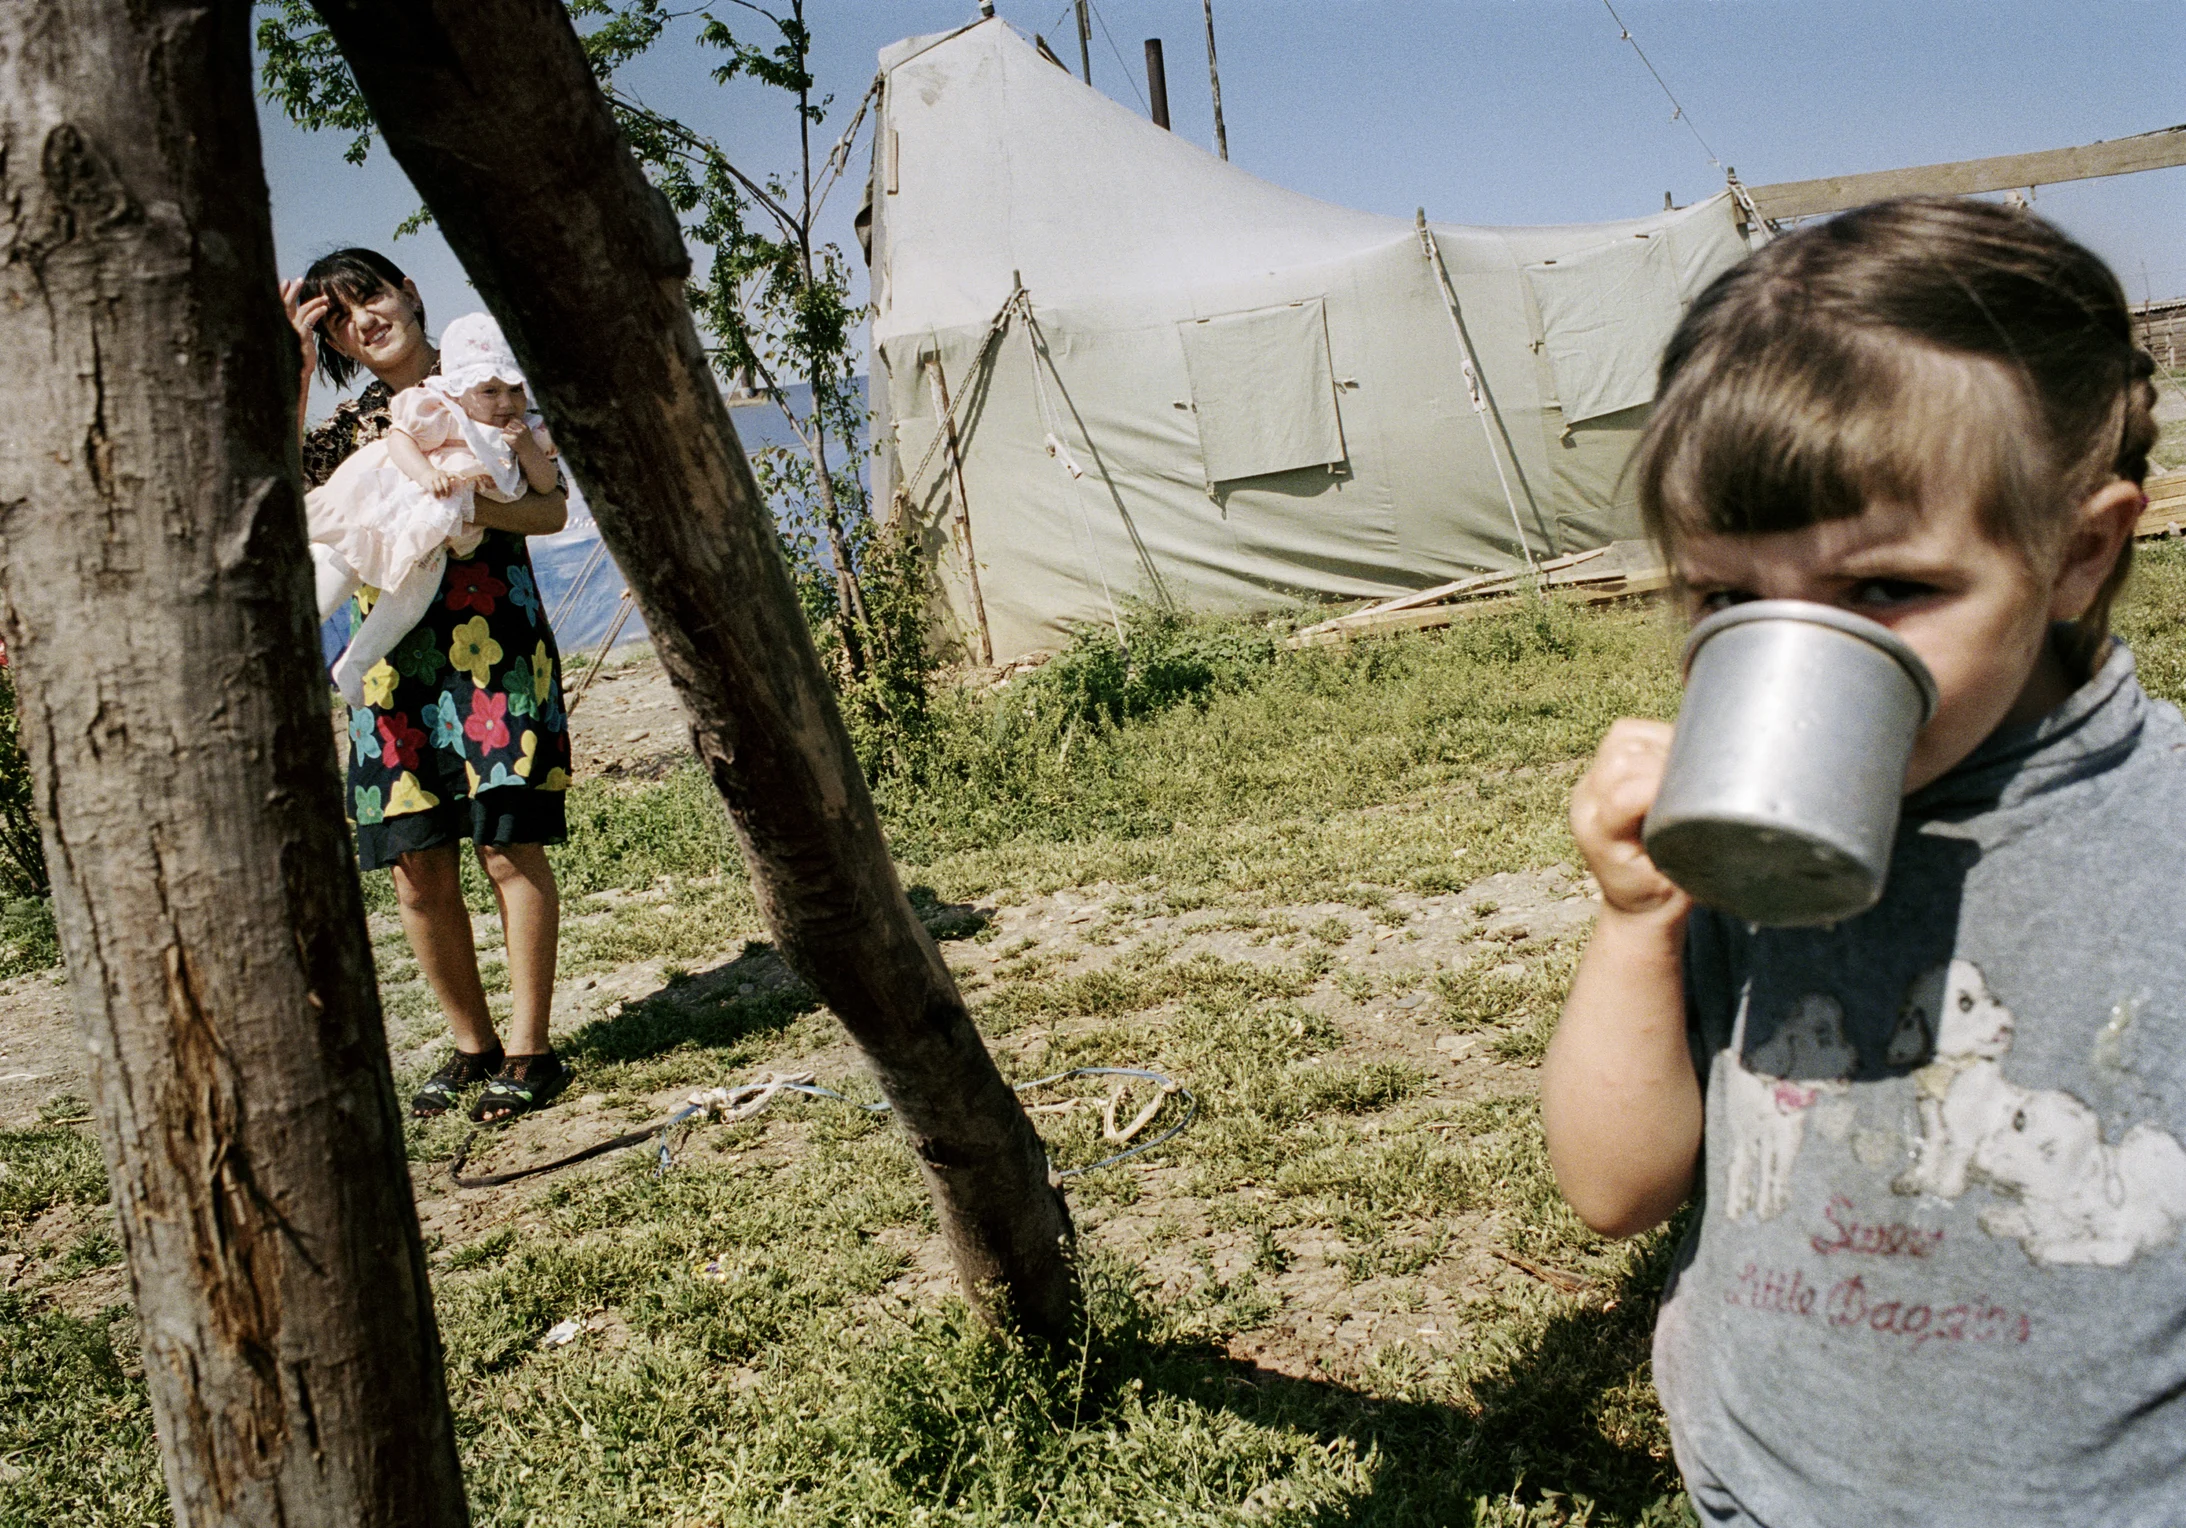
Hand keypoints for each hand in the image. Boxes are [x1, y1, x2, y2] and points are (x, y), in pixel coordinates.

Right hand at [280, 278, 328, 382]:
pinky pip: (310, 319)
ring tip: (324, 298)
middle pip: (286, 303)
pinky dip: (318, 312)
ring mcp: (291, 330)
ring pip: (302, 310)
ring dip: (314, 301)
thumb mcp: (295, 340)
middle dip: (293, 290)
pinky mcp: (301, 335)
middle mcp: (283, 326)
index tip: (286, 281)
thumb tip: (300, 317)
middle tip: (300, 279)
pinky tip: (325, 308)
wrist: (296, 373)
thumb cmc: (297, 358)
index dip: (281, 292)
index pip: (279, 305)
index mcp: (280, 326)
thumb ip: (296, 328)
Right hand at [424, 469, 460, 497]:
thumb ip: (448, 481)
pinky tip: (437, 497)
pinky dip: (436, 495)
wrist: (424, 473)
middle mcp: (440, 474)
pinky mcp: (429, 482)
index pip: (453, 473)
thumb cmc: (436, 477)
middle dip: (448, 491)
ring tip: (442, 497)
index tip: (465, 479)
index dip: (459, 476)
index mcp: (446, 473)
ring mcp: (434, 478)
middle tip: (448, 496)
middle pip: (447, 484)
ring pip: (440, 488)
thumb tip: (453, 492)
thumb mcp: (443, 476)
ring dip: (442, 494)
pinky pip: (433, 490)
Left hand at [1570, 719, 1688, 918]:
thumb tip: (1720, 814)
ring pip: (1625, 740)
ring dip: (1662, 746)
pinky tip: (1678, 756)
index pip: (1623, 797)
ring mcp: (1591, 782)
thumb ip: (1692, 853)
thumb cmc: (1663, 893)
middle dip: (1666, 763)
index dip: (1661, 788)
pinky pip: (1627, 733)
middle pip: (1623, 760)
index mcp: (1599, 837)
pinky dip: (1657, 737)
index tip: (1694, 796)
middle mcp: (1586, 803)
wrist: (1638, 899)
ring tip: (1688, 769)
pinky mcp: (1603, 767)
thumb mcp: (1680, 887)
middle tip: (1698, 780)